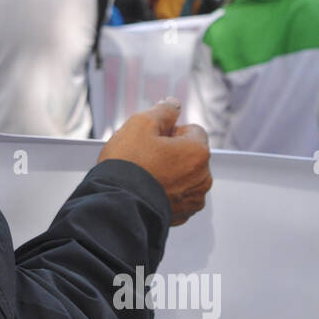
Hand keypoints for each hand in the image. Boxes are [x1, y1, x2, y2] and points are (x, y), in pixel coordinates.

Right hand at [98, 97, 211, 225]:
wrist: (116, 204)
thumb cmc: (128, 165)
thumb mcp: (141, 124)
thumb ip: (163, 110)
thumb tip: (173, 104)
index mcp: (198, 153)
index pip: (192, 130)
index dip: (170, 130)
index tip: (152, 139)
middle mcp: (203, 177)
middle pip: (189, 153)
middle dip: (171, 152)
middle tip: (145, 156)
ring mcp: (193, 199)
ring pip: (184, 175)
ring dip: (169, 171)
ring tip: (145, 174)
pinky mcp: (182, 214)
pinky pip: (178, 195)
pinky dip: (166, 191)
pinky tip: (148, 189)